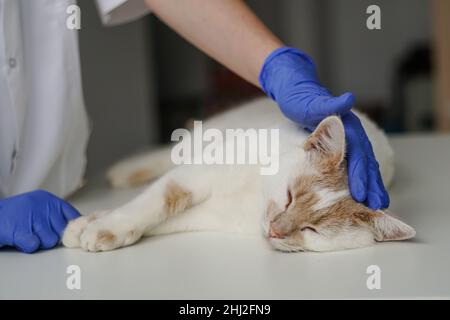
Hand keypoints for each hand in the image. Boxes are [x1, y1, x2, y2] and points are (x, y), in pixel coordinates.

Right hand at [0, 190, 79, 252]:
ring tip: (26, 235)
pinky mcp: (19, 231)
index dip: (72, 228)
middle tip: (37, 233)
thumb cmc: (13, 215)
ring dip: (39, 242)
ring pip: (50, 240)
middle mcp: (42, 206)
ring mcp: (31, 217)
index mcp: (48, 200)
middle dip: (51, 236)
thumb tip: (75, 227)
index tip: (71, 235)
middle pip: (62, 232)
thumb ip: (55, 216)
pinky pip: (35, 245)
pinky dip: (28, 246)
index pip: (72, 215)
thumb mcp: (37, 208)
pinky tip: (20, 239)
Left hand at [259, 47, 388, 208]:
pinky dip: (363, 179)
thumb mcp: (309, 103)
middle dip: (371, 185)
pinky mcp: (343, 145)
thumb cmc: (300, 100)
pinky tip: (365, 193)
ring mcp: (349, 140)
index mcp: (347, 126)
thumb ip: (326, 105)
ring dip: (372, 184)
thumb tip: (347, 99)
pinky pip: (356, 164)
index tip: (361, 194)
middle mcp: (352, 134)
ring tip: (378, 205)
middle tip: (375, 207)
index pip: (357, 154)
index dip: (360, 175)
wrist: (297, 91)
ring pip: (365, 165)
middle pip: (366, 162)